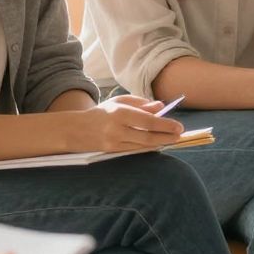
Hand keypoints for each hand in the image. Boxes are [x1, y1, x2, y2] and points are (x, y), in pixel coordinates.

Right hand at [61, 94, 187, 154]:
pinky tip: (157, 145)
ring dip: (160, 143)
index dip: (165, 125)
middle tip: (180, 136)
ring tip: (172, 140)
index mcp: (119, 112)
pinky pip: (134, 150)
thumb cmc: (100, 113)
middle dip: (166, 136)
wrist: (73, 130)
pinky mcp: (111, 152)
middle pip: (147, 136)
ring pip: (142, 145)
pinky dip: (147, 148)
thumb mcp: (119, 102)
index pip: (148, 121)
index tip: (179, 127)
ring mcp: (113, 142)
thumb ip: (140, 103)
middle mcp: (117, 129)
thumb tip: (161, 107)